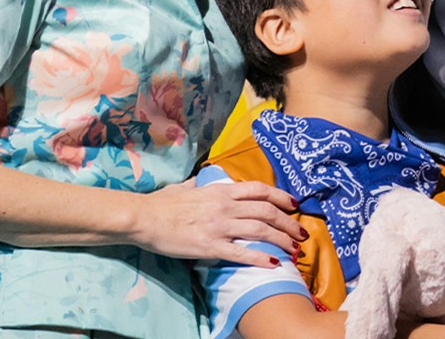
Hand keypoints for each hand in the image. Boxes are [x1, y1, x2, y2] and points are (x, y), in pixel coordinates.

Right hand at [133, 177, 304, 266]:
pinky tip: (273, 263)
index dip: (280, 197)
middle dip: (288, 223)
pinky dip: (260, 258)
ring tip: (294, 249)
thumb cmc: (162, 203)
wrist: (143, 217)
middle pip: (266, 211)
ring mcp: (218, 226)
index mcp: (220, 190)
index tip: (294, 204)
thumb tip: (199, 181)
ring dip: (281, 240)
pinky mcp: (209, 246)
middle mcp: (224, 206)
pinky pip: (240, 253)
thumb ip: (197, 185)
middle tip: (301, 233)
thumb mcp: (184, 187)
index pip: (259, 190)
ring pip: (259, 231)